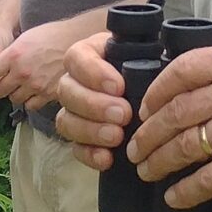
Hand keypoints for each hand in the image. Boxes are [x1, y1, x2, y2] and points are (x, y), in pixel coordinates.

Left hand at [0, 14, 85, 110]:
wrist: (77, 39)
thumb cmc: (51, 35)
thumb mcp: (24, 39)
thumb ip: (8, 56)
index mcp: (13, 55)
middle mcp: (22, 72)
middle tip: (3, 83)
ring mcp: (36, 85)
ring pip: (14, 99)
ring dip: (15, 94)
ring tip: (23, 84)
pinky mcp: (49, 94)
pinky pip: (31, 105)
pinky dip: (31, 100)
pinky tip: (35, 90)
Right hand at [51, 34, 132, 170]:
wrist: (146, 88)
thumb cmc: (142, 66)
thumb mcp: (139, 53)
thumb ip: (138, 55)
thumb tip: (145, 64)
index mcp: (86, 55)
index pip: (77, 58)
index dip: (94, 73)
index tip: (119, 86)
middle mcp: (73, 82)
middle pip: (67, 91)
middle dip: (94, 105)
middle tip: (123, 114)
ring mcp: (72, 111)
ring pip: (65, 120)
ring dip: (90, 130)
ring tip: (116, 136)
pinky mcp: (79, 138)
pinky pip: (75, 148)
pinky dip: (89, 154)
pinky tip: (107, 158)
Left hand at [125, 41, 211, 207]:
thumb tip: (199, 83)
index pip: (183, 69)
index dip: (155, 91)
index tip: (144, 107)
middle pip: (177, 110)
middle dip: (148, 132)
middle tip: (135, 146)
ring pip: (185, 144)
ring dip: (159, 161)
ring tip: (146, 170)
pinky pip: (209, 177)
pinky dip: (186, 190)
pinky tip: (175, 196)